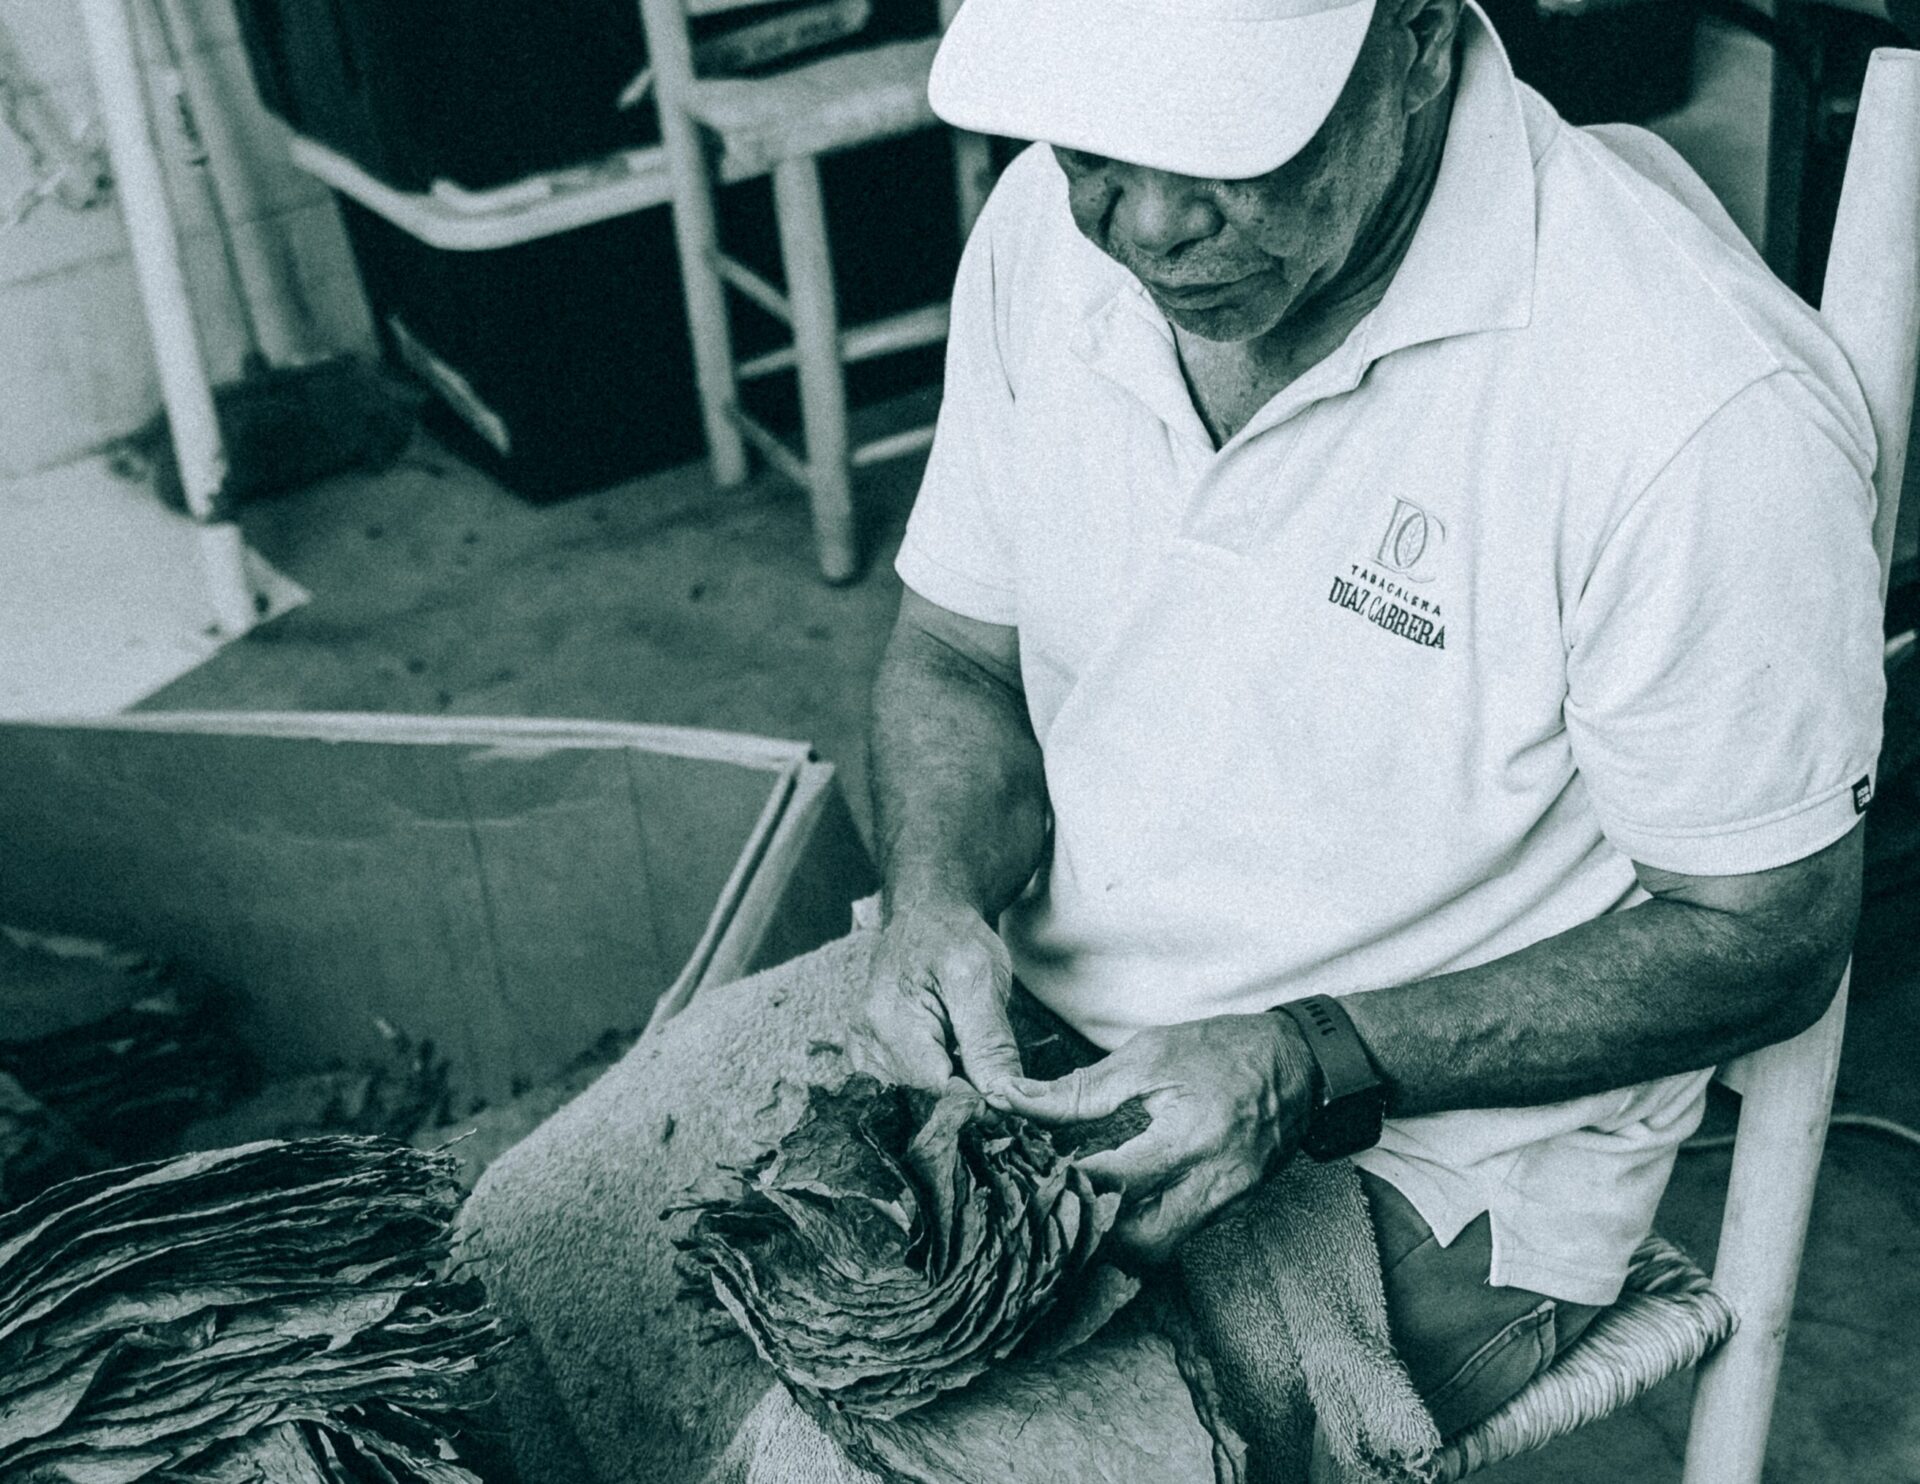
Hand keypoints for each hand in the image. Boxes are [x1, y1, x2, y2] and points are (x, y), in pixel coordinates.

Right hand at [850, 901, 1024, 1094]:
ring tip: (963, 1057)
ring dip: (946, 1094)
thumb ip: (990, 1043)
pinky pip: (902, 1095)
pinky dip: (930, 1088)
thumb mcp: (982, 980)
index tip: (1002, 1091)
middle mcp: (864, 1043)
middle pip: (920, 1104)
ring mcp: (861, 1052)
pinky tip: (946, 1062)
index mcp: (889, 1022)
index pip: (934, 1093)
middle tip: (986, 1068)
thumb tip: (1004, 1099)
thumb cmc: (954, 939)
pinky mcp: (866, 1058)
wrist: (926, 916)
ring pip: (912, 1105)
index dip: (975, 1102)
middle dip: (960, 1098)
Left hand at [996, 1013, 1316, 1262]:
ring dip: (1115, 1237)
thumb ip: (1082, 1089)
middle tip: (1059, 1201)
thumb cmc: (1224, 1050)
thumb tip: (1015, 1099)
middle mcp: (1212, 1183)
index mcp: (1190, 1137)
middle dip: (1092, 1232)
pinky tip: (1120, 1203)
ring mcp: (1227, 1203)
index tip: (1033, 1172)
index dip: (1066, 1184)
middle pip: (1138, 1246)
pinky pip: (1179, 1236)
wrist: (1302, 1063)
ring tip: (1084, 1204)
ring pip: (1158, 1251)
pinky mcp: (1232, 1208)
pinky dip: (1143, 1226)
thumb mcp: (1149, 1055)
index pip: (1113, 1183)